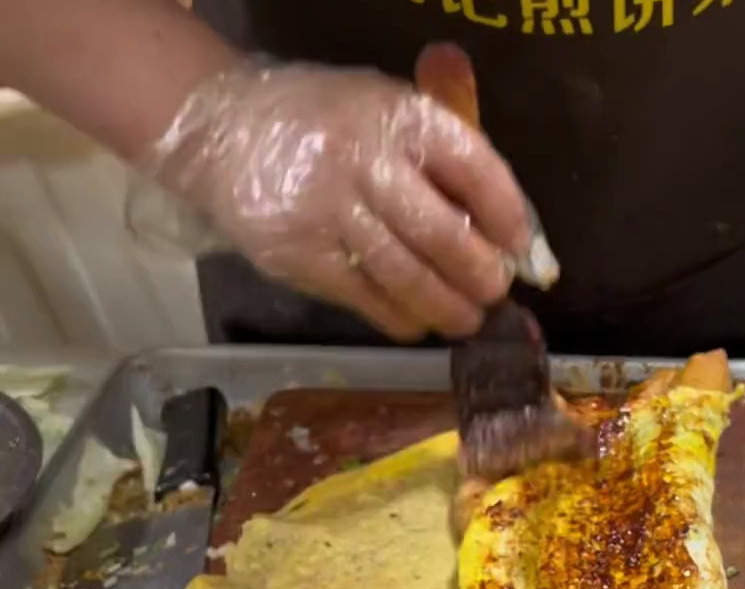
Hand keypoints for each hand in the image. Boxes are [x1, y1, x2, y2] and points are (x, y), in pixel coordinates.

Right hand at [141, 63, 542, 340]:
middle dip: (481, 275)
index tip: (520, 247)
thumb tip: (510, 229)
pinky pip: (367, 300)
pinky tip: (417, 321)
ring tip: (466, 320)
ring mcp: (328, 211)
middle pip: (443, 234)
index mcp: (396, 115)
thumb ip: (442, 157)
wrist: (223, 133)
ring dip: (448, 308)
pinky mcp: (301, 256)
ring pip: (407, 277)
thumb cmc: (325, 127)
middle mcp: (363, 160)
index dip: (507, 214)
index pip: (474, 167)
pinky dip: (402, 318)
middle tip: (494, 293)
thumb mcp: (383, 109)